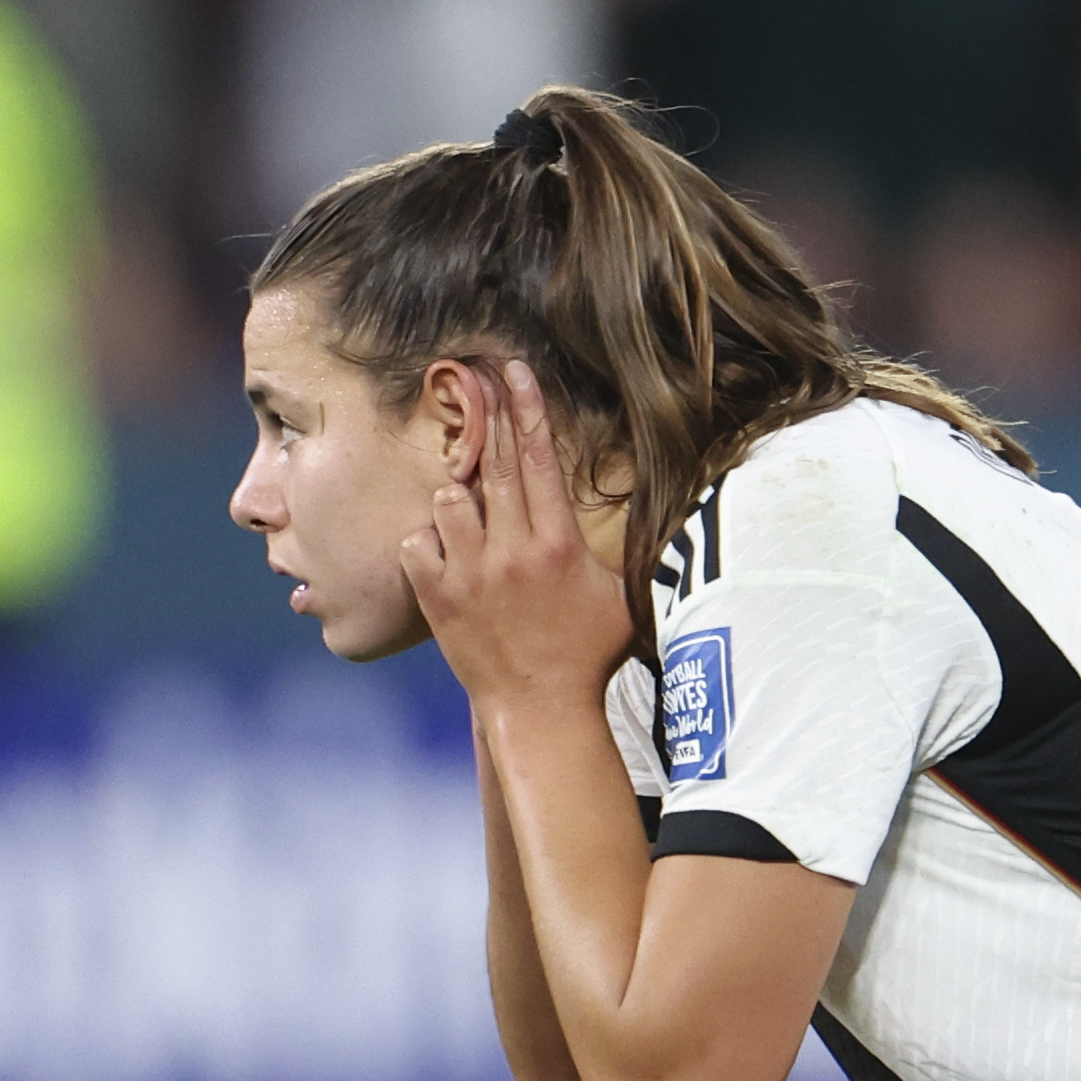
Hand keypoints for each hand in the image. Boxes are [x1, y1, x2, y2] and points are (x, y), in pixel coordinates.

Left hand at [402, 358, 635, 713]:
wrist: (540, 709)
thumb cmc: (589, 655)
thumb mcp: (622, 597)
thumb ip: (628, 553)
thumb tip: (665, 519)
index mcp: (557, 543)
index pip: (540, 458)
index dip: (528, 409)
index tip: (515, 371)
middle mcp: (511, 549)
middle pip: (494, 464)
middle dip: (489, 415)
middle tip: (478, 378)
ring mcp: (470, 572)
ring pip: (448, 500)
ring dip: (457, 498)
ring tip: (470, 513)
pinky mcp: (437, 597)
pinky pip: (415, 545)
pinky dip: (425, 543)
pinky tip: (442, 553)